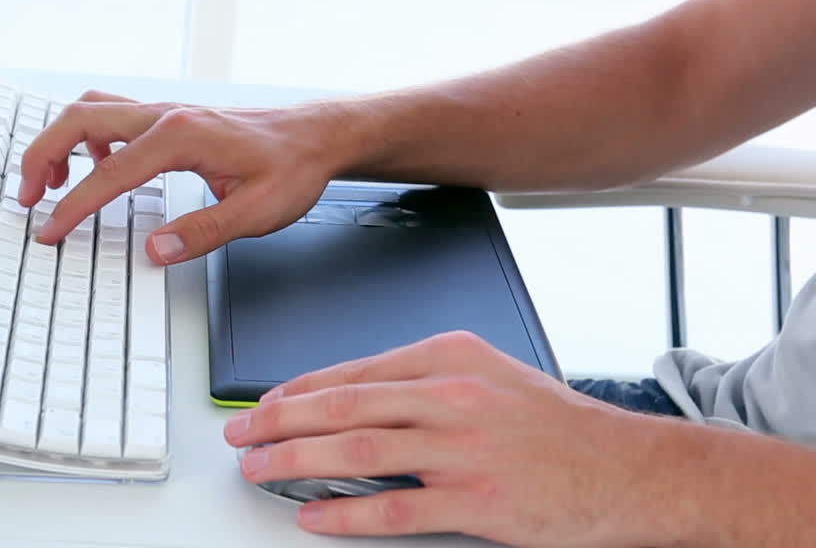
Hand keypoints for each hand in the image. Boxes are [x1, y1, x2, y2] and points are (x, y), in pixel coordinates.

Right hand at [18, 90, 351, 263]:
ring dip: (58, 139)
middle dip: (40, 155)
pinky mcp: (168, 116)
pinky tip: (95, 163)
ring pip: (90, 109)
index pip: (108, 173)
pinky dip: (87, 134)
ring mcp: (165, 111)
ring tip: (47, 181)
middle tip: (25, 197)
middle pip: (78, 120)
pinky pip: (112, 113)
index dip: (72, 207)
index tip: (50, 231)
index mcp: (181, 137)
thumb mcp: (257, 212)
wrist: (316, 136)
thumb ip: (203, 233)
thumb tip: (155, 251)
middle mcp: (166, 114)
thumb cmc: (291, 168)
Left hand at [223, 331, 681, 546]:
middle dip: (280, 422)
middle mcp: (452, 396)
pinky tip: (314, 517)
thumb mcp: (489, 375)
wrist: (629, 468)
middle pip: (343, 407)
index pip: (354, 372)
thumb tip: (353, 400)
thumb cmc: (556, 424)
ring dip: (297, 463)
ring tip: (261, 471)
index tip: (264, 405)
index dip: (298, 391)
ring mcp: (464, 449)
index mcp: (450, 357)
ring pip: (358, 453)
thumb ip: (423, 381)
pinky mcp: (478, 502)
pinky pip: (394, 510)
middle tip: (244, 436)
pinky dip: (346, 515)